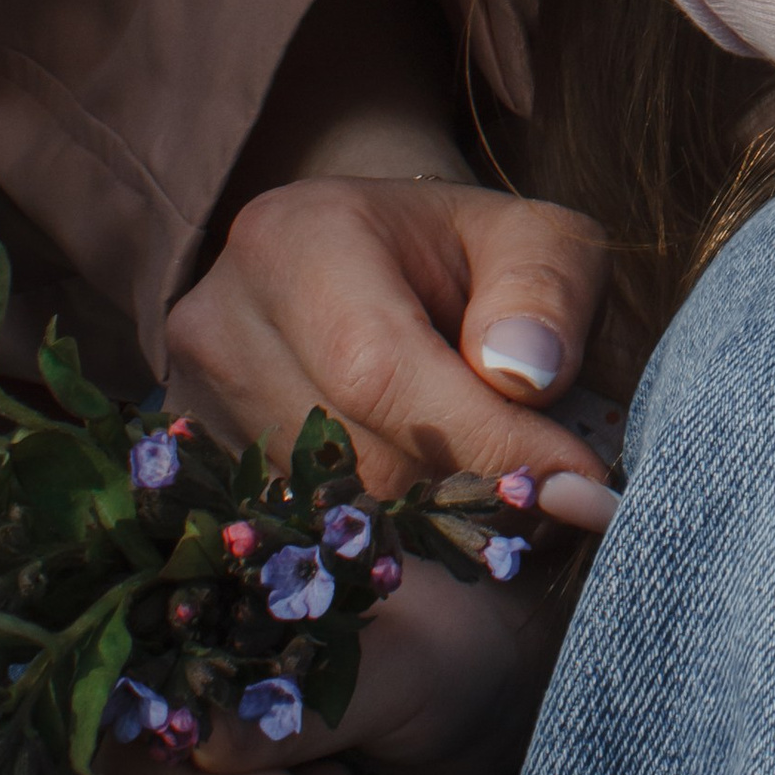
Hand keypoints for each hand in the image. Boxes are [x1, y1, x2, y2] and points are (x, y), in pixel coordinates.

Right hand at [105, 546, 564, 774]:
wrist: (493, 701)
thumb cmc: (450, 653)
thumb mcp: (396, 668)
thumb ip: (305, 708)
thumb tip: (203, 749)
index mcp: (212, 622)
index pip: (126, 696)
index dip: (167, 753)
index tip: (267, 774)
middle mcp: (189, 690)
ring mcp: (202, 760)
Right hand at [164, 177, 615, 518]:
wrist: (379, 260)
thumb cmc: (470, 253)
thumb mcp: (540, 241)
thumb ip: (548, 294)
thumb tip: (524, 374)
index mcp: (295, 239)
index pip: (380, 371)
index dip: (485, 442)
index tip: (577, 487)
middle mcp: (222, 319)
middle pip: (358, 456)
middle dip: (470, 484)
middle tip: (555, 488)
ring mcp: (197, 400)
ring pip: (336, 511)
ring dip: (434, 515)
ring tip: (495, 476)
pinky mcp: (204, 467)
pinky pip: (311, 535)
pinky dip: (389, 534)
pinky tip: (435, 500)